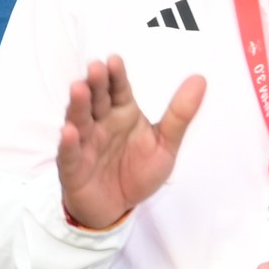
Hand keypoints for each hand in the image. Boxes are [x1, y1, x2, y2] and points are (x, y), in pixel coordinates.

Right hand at [56, 54, 203, 230]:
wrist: (117, 208)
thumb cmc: (137, 172)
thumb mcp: (166, 144)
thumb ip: (180, 114)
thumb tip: (200, 78)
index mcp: (122, 113)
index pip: (118, 89)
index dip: (116, 76)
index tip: (115, 60)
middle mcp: (101, 124)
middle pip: (97, 100)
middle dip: (96, 84)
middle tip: (96, 67)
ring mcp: (84, 144)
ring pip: (80, 120)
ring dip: (78, 105)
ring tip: (78, 89)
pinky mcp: (73, 167)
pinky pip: (70, 154)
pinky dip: (68, 143)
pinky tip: (70, 132)